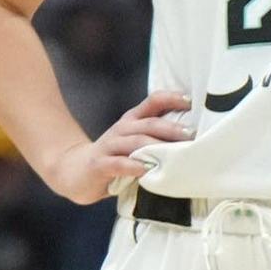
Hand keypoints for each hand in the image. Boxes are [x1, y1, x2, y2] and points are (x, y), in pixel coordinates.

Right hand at [38, 90, 189, 205]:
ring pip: (134, 142)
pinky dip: (131, 166)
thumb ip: (158, 138)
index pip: (153, 102)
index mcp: (133, 121)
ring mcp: (109, 146)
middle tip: (192, 135)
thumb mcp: (136, 143)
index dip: (171, 98)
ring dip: (155, 146)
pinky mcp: (98, 165)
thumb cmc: (116, 157)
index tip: (191, 102)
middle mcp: (121, 130)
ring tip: (175, 154)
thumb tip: (196, 136)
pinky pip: (116, 164)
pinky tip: (144, 169)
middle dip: (171, 128)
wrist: (74, 170)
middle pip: (148, 124)